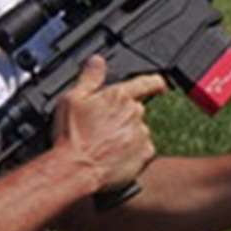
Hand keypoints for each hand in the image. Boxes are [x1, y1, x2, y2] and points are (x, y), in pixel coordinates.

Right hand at [52, 55, 165, 193]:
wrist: (76, 170)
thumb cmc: (72, 136)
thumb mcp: (72, 99)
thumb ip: (89, 78)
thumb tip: (97, 61)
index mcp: (119, 96)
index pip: (147, 82)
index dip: (155, 82)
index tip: (159, 85)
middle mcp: (135, 113)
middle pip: (137, 110)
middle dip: (125, 116)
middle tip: (104, 127)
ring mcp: (142, 135)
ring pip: (139, 130)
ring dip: (128, 134)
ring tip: (105, 144)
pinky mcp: (145, 155)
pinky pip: (143, 150)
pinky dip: (133, 152)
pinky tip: (115, 155)